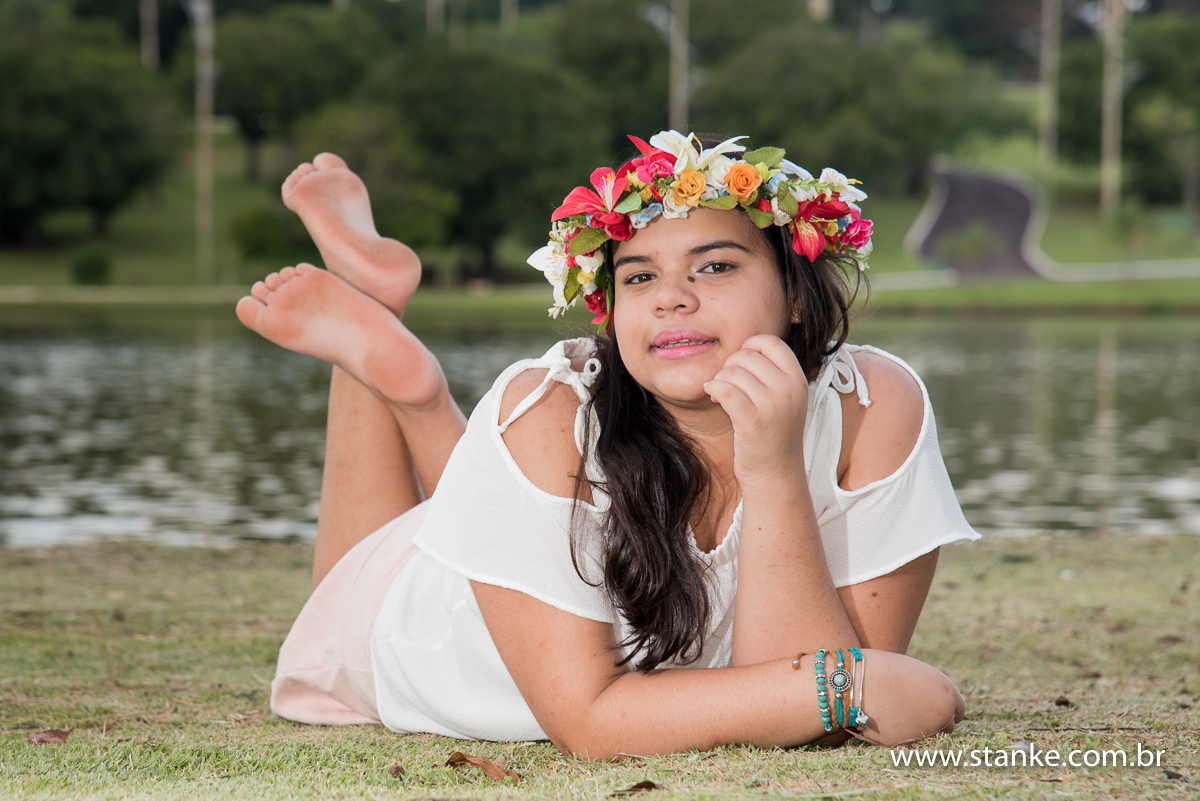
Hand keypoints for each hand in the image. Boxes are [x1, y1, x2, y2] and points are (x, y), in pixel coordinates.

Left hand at [703, 335, 808, 492]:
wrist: (776, 474)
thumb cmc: (773, 434)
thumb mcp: (784, 399)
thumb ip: (770, 374)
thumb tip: (741, 348)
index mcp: (798, 380)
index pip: (771, 342)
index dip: (749, 346)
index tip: (741, 364)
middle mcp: (789, 390)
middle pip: (746, 355)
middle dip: (729, 367)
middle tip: (726, 384)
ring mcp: (773, 406)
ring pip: (732, 372)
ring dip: (719, 380)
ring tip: (721, 395)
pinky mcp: (753, 421)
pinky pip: (725, 390)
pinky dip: (713, 389)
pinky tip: (712, 396)